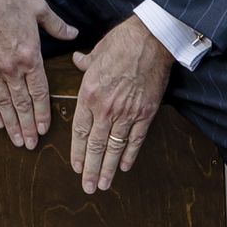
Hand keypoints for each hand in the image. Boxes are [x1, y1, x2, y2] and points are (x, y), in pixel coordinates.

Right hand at [0, 0, 76, 150]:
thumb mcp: (38, 8)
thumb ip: (56, 25)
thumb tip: (72, 33)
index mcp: (30, 55)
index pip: (39, 92)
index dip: (43, 112)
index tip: (45, 128)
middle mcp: (12, 68)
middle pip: (22, 104)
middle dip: (28, 127)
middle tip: (31, 144)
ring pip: (4, 104)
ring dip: (12, 125)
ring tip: (17, 141)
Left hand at [71, 17, 172, 194]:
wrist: (151, 39)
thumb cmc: (122, 42)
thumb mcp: (96, 52)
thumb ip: (84, 63)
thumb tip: (77, 60)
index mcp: (89, 94)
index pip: (79, 131)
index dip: (77, 152)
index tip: (75, 167)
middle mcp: (105, 108)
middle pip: (95, 145)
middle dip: (90, 169)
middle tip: (87, 187)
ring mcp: (126, 113)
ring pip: (114, 147)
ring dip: (107, 168)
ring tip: (103, 185)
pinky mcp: (145, 113)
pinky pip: (136, 140)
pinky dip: (129, 155)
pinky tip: (124, 167)